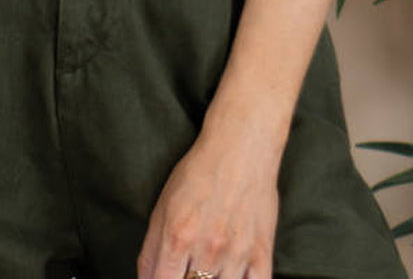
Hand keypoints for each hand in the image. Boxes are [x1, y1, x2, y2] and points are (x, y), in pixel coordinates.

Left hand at [136, 122, 279, 278]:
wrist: (240, 148)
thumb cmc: (200, 172)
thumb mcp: (163, 205)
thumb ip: (151, 249)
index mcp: (177, 237)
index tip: (163, 278)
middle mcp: (207, 250)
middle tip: (187, 265)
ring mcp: (236, 254)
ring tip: (206, 267)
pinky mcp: (261, 253)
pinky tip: (232, 275)